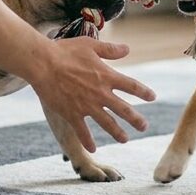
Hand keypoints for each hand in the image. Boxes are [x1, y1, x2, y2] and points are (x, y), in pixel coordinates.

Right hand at [32, 38, 156, 151]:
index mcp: (107, 76)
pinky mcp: (72, 114)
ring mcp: (87, 106)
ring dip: (118, 133)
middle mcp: (100, 94)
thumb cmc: (65, 51)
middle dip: (136, 120)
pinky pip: (83, 132)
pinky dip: (88, 141)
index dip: (143, 92)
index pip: (132, 86)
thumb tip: (127, 49)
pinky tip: (93, 149)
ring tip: (125, 139)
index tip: (152, 97)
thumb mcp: (90, 45)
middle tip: (144, 127)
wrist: (43, 64)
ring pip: (108, 124)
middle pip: (124, 110)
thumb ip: (110, 49)